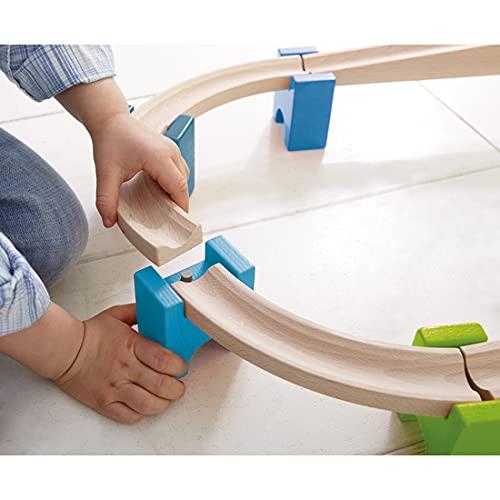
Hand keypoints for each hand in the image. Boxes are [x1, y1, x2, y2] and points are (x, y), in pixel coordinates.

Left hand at [56, 78, 189, 227]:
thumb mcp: (105, 172)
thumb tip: (109, 221)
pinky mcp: (170, 151)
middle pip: (183, 185)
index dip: (181, 207)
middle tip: (167, 220)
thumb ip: (106, 199)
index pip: (179, 187)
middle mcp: (170, 152)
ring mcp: (172, 150)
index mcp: (159, 156)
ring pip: (183, 178)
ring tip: (163, 207)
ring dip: (176, 193)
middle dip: (178, 203)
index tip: (179, 223)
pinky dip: (174, 185)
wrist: (110, 119)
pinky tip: (161, 192)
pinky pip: (179, 172)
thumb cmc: (111, 138)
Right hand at [56, 304, 186, 422]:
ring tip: (166, 397)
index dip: (179, 366)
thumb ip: (139, 312)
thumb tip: (158, 309)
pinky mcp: (105, 403)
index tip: (181, 366)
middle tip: (178, 385)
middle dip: (177, 388)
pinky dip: (142, 413)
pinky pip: (130, 416)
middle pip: (162, 385)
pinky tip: (144, 404)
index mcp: (131, 346)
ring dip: (163, 403)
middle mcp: (125, 368)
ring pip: (149, 404)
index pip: (164, 360)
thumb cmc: (90, 333)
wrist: (63, 351)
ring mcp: (115, 388)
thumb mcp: (117, 315)